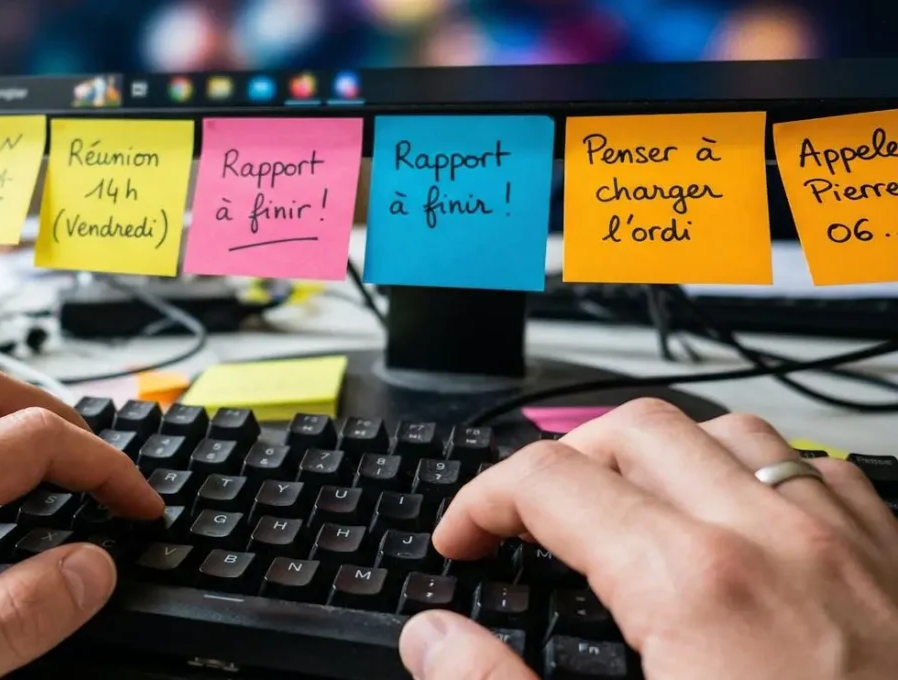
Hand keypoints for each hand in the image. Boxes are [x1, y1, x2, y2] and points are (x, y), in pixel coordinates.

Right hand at [401, 399, 897, 679]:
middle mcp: (772, 540)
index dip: (482, 503)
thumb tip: (436, 641)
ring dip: (661, 456)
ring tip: (628, 506)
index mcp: (692, 586)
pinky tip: (739, 524)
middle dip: (563, 464)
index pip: (550, 482)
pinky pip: (815, 471)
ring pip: (730, 433)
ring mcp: (846, 544)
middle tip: (530, 521)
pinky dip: (755, 476)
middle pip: (634, 432)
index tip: (463, 539)